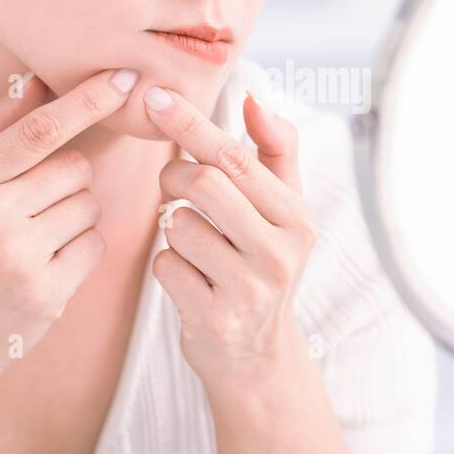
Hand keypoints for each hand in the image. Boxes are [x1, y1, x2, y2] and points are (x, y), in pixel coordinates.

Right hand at [0, 68, 138, 385]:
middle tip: (38, 208)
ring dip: (77, 217)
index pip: (38, 130)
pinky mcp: (46, 291)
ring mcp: (17, 256)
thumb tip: (37, 79)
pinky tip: (50, 265)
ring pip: (90, 205)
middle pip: (75, 167)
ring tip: (38, 239)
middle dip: (71, 181)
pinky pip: (95, 245)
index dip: (86, 100)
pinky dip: (82, 251)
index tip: (124, 77)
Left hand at [142, 84, 316, 387]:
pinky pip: (165, 265)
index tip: (156, 97)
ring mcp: (249, 289)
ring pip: (179, 226)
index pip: (236, 158)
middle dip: (174, 178)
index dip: (191, 124)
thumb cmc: (262, 264)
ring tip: (192, 241)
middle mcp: (280, 253)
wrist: (257, 356)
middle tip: (171, 187)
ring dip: (172, 227)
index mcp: (297, 218)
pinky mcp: (215, 319)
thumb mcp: (285, 210)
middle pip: (203, 185)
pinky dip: (167, 264)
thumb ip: (276, 150)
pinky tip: (188, 278)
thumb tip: (255, 98)